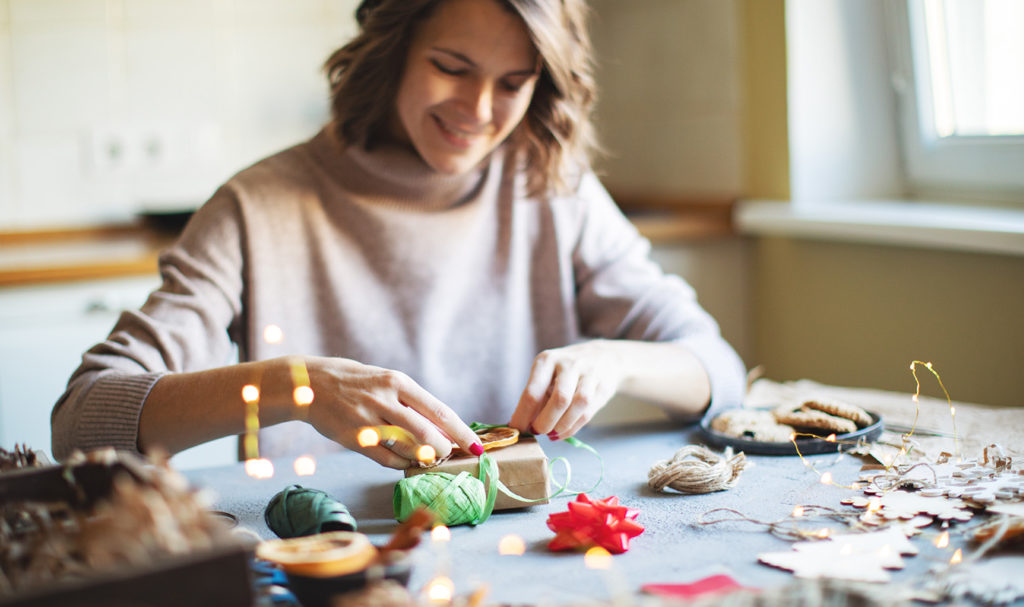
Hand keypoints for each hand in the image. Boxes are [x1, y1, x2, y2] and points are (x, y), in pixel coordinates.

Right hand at [302, 357, 481, 468]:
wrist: (309, 384)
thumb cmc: (354, 381)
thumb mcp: (385, 381)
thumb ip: (410, 402)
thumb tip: (442, 426)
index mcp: (398, 382)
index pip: (440, 411)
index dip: (462, 432)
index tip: (477, 446)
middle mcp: (386, 400)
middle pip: (428, 434)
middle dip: (445, 449)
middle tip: (450, 455)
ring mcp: (369, 420)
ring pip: (409, 448)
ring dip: (425, 458)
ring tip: (430, 458)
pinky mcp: (355, 439)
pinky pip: (387, 459)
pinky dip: (403, 464)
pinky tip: (407, 461)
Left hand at [508, 341, 623, 439]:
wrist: (603, 356)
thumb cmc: (565, 371)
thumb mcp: (547, 375)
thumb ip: (536, 398)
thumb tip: (520, 425)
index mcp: (547, 360)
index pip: (532, 392)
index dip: (523, 416)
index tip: (517, 429)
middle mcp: (568, 364)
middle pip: (559, 399)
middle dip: (545, 422)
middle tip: (537, 432)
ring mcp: (589, 374)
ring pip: (577, 405)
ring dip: (562, 426)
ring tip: (551, 434)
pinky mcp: (603, 386)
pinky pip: (588, 412)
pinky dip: (573, 427)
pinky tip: (563, 432)